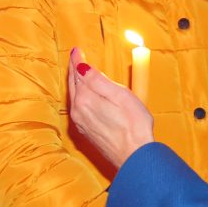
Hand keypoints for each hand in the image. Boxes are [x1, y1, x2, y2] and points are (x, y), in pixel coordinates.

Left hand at [68, 47, 153, 169]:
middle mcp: (78, 111)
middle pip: (73, 85)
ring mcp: (80, 123)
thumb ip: (98, 80)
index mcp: (85, 99)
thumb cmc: (133, 126)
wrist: (134, 156)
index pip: (77, 73)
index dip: (77, 59)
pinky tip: (85, 95)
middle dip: (74, 69)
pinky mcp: (86, 131)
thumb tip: (82, 66)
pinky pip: (78, 108)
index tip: (77, 50)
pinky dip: (79, 96)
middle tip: (75, 57)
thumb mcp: (120, 95)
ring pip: (74, 97)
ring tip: (79, 73)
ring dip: (76, 83)